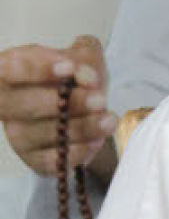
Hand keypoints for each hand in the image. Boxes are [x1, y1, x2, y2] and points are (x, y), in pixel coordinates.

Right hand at [0, 35, 117, 178]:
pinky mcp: (34, 159)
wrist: (86, 106)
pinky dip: (77, 151)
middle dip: (67, 102)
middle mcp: (7, 105)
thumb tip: (86, 76)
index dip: (38, 70)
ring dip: (80, 128)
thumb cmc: (75, 77)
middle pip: (25, 106)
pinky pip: (52, 160)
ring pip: (42, 135)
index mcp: (8, 73)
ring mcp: (18, 135)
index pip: (10, 71)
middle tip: (99, 99)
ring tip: (108, 119)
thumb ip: (83, 59)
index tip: (70, 68)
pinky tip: (98, 139)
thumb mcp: (82, 57)